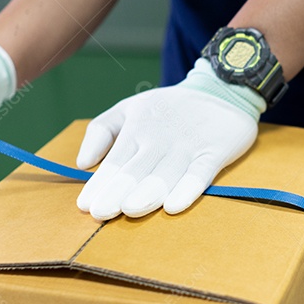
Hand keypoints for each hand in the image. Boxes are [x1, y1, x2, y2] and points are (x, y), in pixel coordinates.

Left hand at [76, 58, 264, 219]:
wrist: (221, 90)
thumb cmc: (167, 108)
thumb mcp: (128, 108)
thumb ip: (100, 131)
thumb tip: (82, 164)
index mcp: (137, 128)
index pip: (115, 161)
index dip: (100, 183)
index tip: (86, 206)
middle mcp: (159, 138)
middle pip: (136, 170)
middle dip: (118, 191)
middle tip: (101, 213)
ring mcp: (188, 146)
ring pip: (165, 174)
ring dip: (148, 192)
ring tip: (131, 210)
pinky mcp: (214, 152)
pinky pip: (200, 174)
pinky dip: (187, 189)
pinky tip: (173, 206)